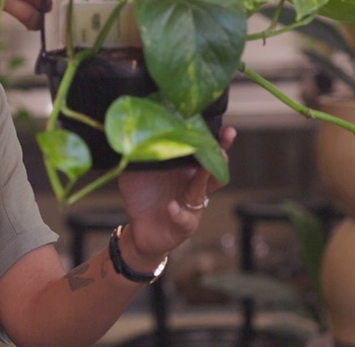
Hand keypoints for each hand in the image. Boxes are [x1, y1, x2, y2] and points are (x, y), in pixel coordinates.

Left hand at [116, 126, 236, 260]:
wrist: (141, 229)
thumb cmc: (144, 196)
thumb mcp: (139, 172)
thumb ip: (139, 155)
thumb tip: (130, 132)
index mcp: (185, 170)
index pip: (203, 153)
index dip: (214, 140)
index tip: (223, 126)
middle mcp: (193, 186)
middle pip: (213, 169)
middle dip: (220, 153)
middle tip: (225, 138)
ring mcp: (192, 206)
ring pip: (202, 190)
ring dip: (204, 178)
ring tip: (204, 168)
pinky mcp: (184, 225)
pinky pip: (183, 217)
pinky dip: (177, 212)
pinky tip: (171, 206)